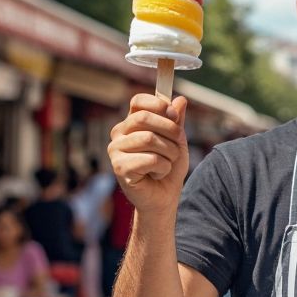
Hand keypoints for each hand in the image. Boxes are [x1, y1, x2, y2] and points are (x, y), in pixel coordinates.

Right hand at [108, 94, 189, 217]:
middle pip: (144, 118)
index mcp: (131, 122)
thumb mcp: (177, 141)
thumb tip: (181, 99)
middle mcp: (119, 133)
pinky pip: (149, 159)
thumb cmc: (168, 166)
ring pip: (149, 139)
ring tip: (168, 162)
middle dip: (170, 130)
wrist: (164, 197)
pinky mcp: (119, 167)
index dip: (158, 105)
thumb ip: (177, 121)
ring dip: (169, 152)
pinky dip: (163, 167)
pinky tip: (158, 174)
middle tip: (177, 145)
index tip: (173, 115)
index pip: (138, 101)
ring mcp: (115, 150)